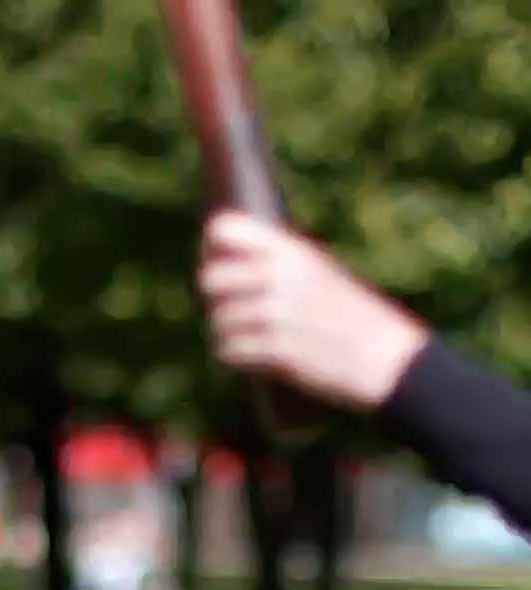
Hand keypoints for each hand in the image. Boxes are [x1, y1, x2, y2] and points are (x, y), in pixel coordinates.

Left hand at [198, 211, 429, 412]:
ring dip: (226, 332)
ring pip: (218, 320)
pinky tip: (249, 356)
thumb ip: (277, 267)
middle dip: (214, 298)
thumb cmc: (350, 316)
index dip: (209, 246)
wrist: (383, 357)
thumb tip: (225, 267)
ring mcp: (277, 314)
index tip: (214, 259)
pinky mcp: (276, 350)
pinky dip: (233, 356)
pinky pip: (228, 351)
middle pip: (209, 279)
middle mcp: (281, 277)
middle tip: (229, 307)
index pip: (224, 230)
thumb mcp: (318, 275)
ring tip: (248, 335)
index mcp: (292, 251)